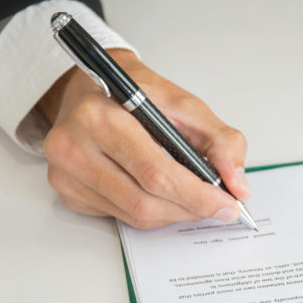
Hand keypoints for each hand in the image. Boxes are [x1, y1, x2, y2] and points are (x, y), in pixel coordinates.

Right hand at [38, 50, 248, 228]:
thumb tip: (237, 185)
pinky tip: (162, 194)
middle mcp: (74, 146)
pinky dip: (151, 211)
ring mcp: (65, 173)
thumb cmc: (136, 93)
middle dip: (191, 208)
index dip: (198, 195)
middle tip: (219, 206)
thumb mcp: (184, 104)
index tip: (228, 204)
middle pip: (145, 200)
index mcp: (101, 116)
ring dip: (174, 213)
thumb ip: (220, 141)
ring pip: (134, 214)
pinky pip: (120, 215)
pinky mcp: (67, 190)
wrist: (90, 87)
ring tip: (194, 199)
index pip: (157, 173)